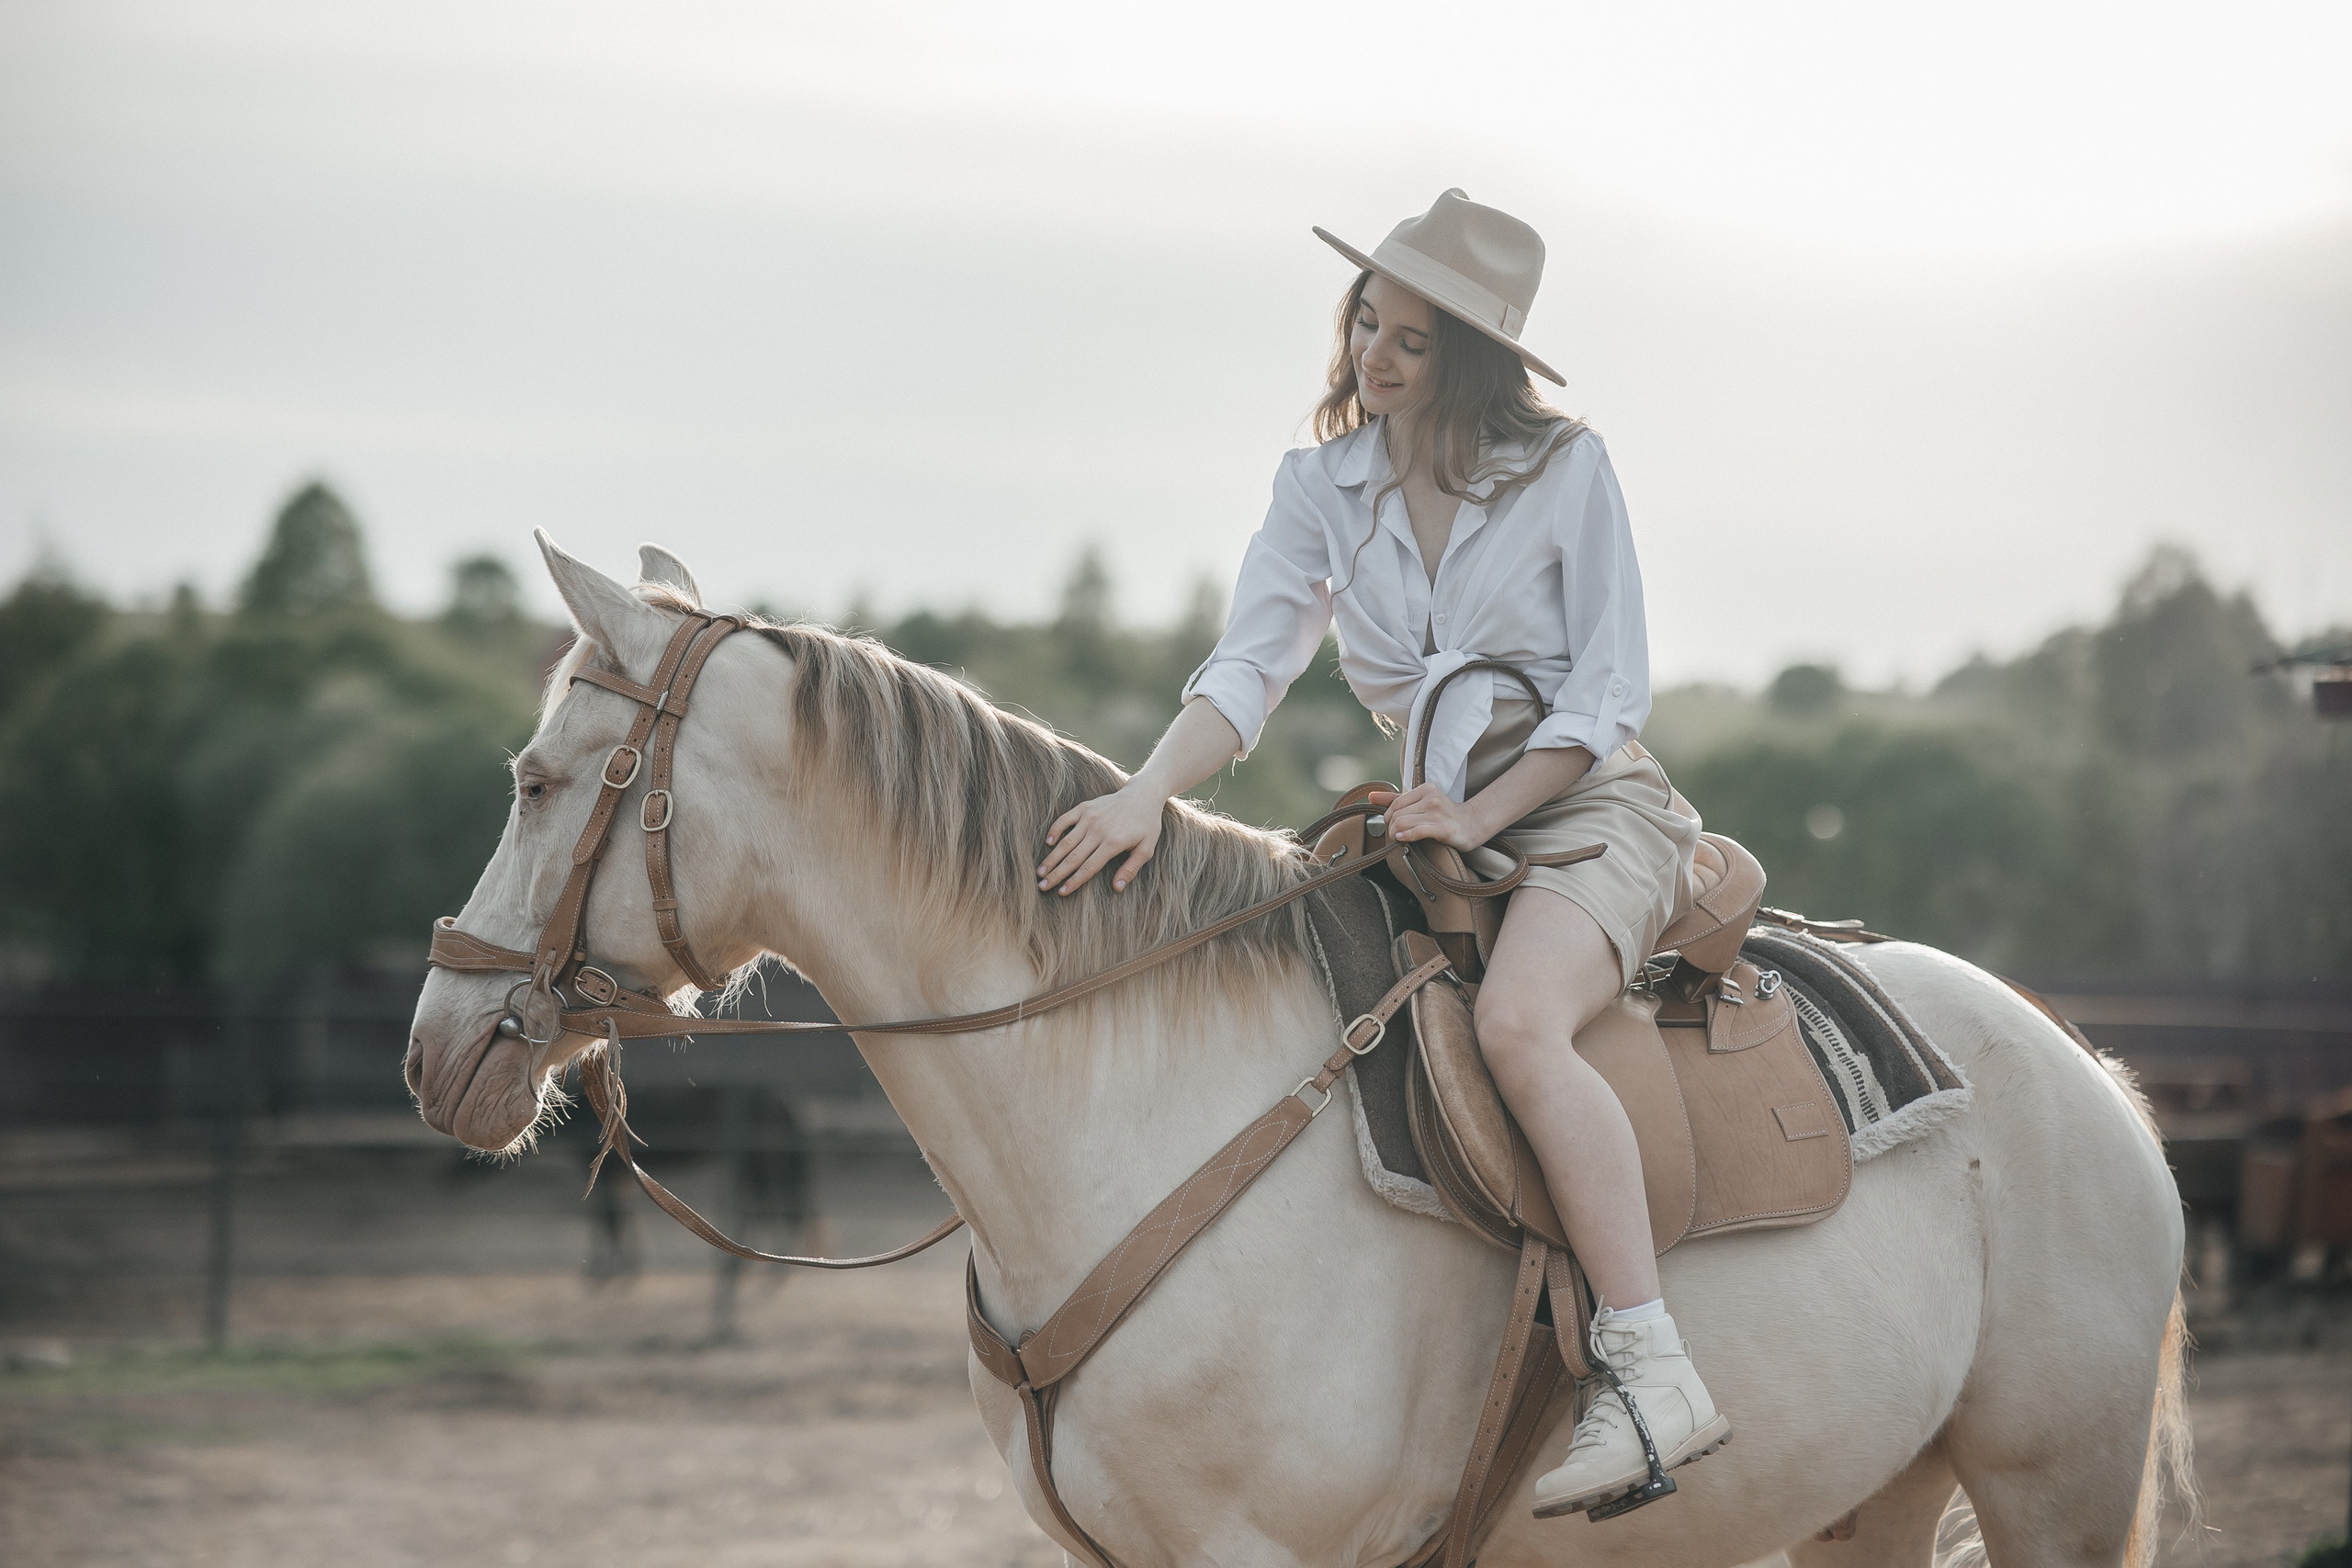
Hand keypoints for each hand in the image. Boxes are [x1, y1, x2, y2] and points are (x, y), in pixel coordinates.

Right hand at [1039, 782, 1167, 894]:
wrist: (1143, 795)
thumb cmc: (1146, 825)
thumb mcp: (1146, 849)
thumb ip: (1130, 869)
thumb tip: (1116, 888)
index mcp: (1113, 843)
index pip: (1089, 867)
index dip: (1074, 882)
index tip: (1061, 893)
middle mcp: (1099, 830)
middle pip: (1073, 857)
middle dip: (1056, 874)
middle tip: (1042, 886)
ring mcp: (1090, 817)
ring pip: (1066, 841)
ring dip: (1052, 857)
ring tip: (1040, 871)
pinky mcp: (1085, 807)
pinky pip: (1065, 819)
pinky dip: (1055, 830)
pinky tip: (1048, 843)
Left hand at [1368, 783, 1488, 852]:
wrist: (1472, 825)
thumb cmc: (1444, 815)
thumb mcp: (1421, 802)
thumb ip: (1395, 799)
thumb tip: (1371, 796)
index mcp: (1426, 789)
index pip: (1395, 802)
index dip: (1387, 816)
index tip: (1391, 826)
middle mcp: (1432, 798)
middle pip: (1397, 813)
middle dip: (1390, 826)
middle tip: (1393, 835)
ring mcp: (1437, 812)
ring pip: (1402, 822)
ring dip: (1395, 833)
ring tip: (1398, 839)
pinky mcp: (1442, 828)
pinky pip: (1416, 831)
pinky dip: (1405, 836)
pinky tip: (1401, 839)